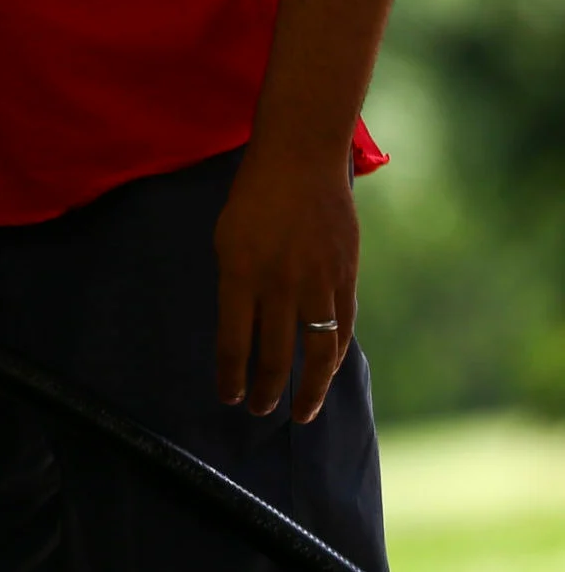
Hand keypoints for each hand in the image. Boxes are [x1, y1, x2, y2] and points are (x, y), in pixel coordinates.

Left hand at [213, 150, 359, 423]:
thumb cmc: (254, 198)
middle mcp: (280, 284)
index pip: (233, 342)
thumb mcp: (226, 241)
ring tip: (300, 413)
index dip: (231, 377)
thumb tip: (241, 328)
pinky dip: (334, 355)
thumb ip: (235, 286)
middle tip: (258, 412)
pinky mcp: (346, 275)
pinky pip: (342, 326)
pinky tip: (326, 373)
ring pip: (317, 350)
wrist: (301, 159)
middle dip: (266, 391)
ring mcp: (317, 281)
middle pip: (274, 354)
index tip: (228, 398)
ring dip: (308, 388)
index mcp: (240, 275)